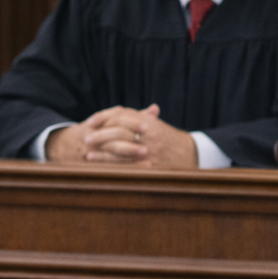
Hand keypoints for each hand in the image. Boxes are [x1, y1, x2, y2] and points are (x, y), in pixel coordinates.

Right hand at [44, 105, 153, 162]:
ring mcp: (94, 148)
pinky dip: (126, 166)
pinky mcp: (94, 162)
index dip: (132, 122)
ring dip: (129, 152)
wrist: (68, 146)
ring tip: (146, 154)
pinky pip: (111, 164)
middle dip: (131, 137)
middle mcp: (96, 133)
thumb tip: (155, 109)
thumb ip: (134, 116)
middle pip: (115, 133)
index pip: (116, 118)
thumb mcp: (110, 120)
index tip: (147, 126)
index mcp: (101, 122)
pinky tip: (140, 169)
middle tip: (147, 140)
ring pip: (112, 149)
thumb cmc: (96, 131)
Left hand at [82, 104, 196, 168]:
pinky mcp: (149, 165)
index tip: (90, 122)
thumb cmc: (169, 138)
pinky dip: (110, 164)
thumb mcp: (154, 125)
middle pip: (118, 131)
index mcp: (147, 121)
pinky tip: (98, 163)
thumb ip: (136, 117)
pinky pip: (127, 164)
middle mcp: (147, 134)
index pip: (120, 115)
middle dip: (100, 135)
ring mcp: (149, 150)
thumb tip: (116, 113)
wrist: (192, 153)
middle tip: (85, 138)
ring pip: (120, 149)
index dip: (102, 118)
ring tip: (88, 152)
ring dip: (102, 151)